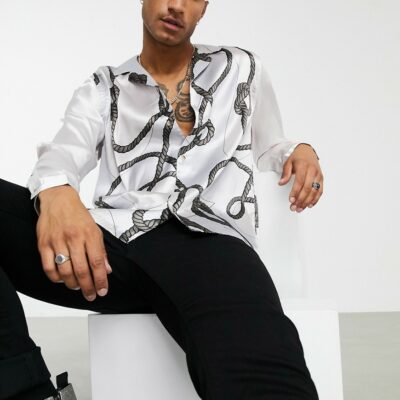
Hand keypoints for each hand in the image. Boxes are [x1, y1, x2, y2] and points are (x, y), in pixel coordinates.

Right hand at [36, 185, 111, 301]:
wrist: (59, 200)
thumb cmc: (78, 215)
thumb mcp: (96, 230)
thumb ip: (101, 251)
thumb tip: (107, 270)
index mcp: (90, 235)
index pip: (97, 262)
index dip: (101, 280)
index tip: (103, 290)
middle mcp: (74, 238)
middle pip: (82, 270)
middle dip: (88, 287)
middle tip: (91, 294)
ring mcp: (57, 241)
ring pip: (65, 271)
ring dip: (73, 284)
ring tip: (78, 287)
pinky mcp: (44, 244)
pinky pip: (48, 267)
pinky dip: (56, 278)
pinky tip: (62, 279)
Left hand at [278, 144, 322, 211]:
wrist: (307, 151)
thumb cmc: (297, 158)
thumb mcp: (288, 163)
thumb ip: (285, 173)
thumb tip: (281, 183)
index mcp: (304, 166)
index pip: (300, 181)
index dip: (295, 192)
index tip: (290, 200)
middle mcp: (313, 170)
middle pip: (308, 188)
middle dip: (300, 200)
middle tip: (294, 207)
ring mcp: (318, 175)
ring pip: (315, 191)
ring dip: (307, 202)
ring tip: (300, 208)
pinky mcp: (321, 179)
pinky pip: (320, 191)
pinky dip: (315, 199)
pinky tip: (309, 205)